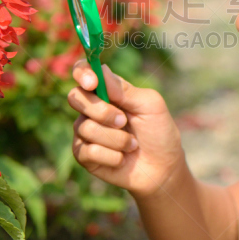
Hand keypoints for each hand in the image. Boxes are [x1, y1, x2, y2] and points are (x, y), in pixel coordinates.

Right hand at [68, 58, 184, 198]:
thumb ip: (126, 90)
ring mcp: (85, 131)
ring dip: (116, 139)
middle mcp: (92, 108)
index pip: (83, 72)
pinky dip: (111, 156)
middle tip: (124, 122)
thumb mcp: (150, 106)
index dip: (82, 72)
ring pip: (85, 127)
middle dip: (102, 111)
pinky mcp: (84, 155)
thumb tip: (102, 71)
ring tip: (132, 145)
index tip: (92, 82)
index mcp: (108, 90)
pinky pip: (88, 151)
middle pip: (76, 97)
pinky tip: (122, 158)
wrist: (162, 168)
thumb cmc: (159, 132)